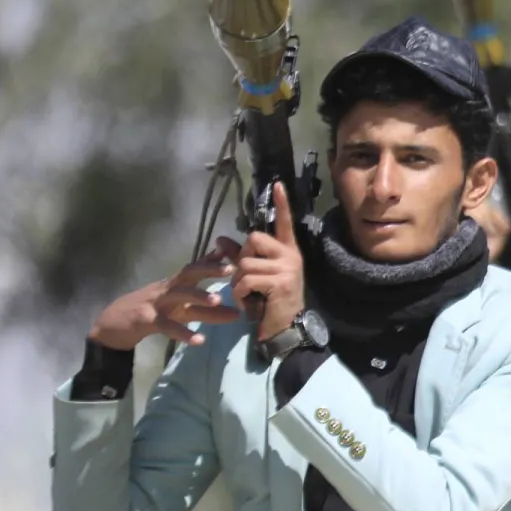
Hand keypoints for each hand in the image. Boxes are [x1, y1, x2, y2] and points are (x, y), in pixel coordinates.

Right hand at [89, 247, 240, 350]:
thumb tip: (232, 304)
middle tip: (231, 269)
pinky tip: (199, 340)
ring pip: (178, 295)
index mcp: (174, 284)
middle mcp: (167, 289)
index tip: (235, 254)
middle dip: (209, 270)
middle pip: (189, 274)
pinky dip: (183, 333)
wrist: (110, 325)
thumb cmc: (149, 313)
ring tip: (219, 301)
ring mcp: (155, 303)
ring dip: (199, 296)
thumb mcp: (176, 305)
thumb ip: (202, 303)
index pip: (195, 268)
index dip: (214, 260)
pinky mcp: (146, 320)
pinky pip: (167, 326)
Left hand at [226, 182, 305, 341]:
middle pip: (254, 239)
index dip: (282, 204)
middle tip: (244, 276)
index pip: (284, 222)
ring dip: (237, 281)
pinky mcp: (280, 283)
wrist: (284, 326)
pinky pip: (246, 279)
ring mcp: (287, 269)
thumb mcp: (256, 275)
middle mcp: (290, 256)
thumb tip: (220, 239)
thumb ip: (239, 256)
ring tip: (245, 294)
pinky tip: (246, 302)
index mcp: (287, 251)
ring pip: (246, 263)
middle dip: (241, 257)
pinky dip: (239, 293)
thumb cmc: (270, 300)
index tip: (278, 184)